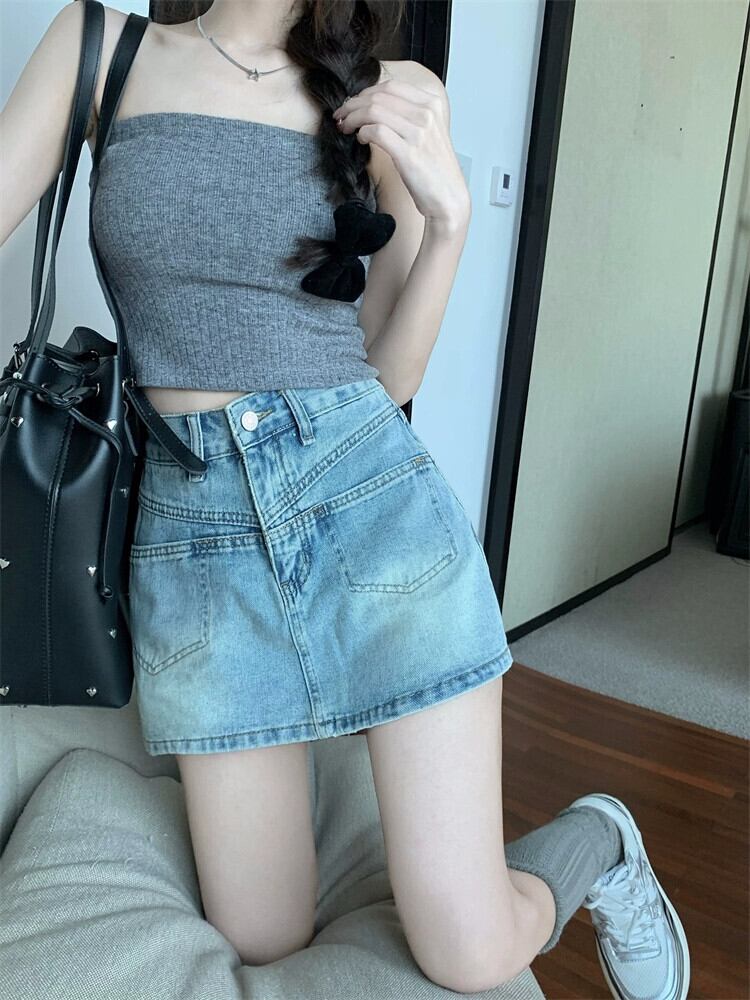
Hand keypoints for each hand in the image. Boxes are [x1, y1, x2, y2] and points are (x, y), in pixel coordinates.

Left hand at [331, 78, 469, 231]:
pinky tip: (360, 139)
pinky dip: (362, 132)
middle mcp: (426, 114)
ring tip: (346, 127)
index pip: (391, 86)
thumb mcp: (428, 133)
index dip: (366, 93)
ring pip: (374, 111)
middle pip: (379, 96)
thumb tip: (376, 107)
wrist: (448, 199)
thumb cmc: (435, 170)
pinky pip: (375, 131)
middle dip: (354, 104)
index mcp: (432, 104)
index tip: (354, 103)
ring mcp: (418, 132)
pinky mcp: (408, 152)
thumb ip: (410, 116)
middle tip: (342, 115)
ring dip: (353, 118)